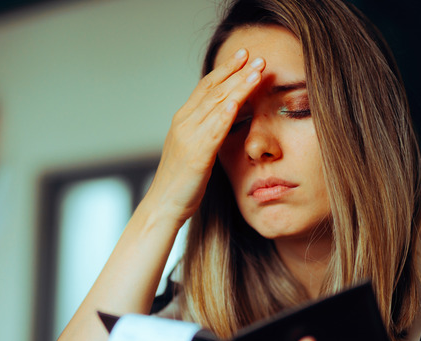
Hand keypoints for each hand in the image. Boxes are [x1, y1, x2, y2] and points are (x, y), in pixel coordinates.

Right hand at [144, 48, 265, 225]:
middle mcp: (184, 123)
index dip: (225, 70)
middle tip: (256, 56)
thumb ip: (207, 131)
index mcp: (183, 120)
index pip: (207, 87)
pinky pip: (213, 129)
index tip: (243, 57)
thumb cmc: (181, 182)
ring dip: (238, 85)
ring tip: (256, 71)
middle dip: (236, 71)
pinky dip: (226, 113)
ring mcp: (189, 137)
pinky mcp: (197, 155)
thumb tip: (227, 118)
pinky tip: (237, 100)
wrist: (164, 205)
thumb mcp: (195, 149)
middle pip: (213, 90)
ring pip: (217, 105)